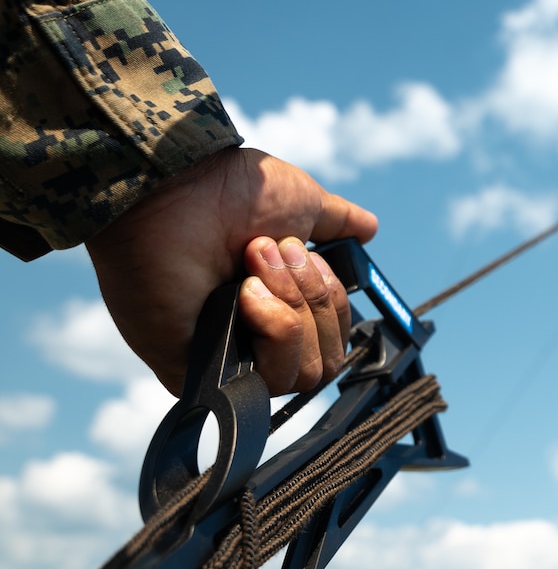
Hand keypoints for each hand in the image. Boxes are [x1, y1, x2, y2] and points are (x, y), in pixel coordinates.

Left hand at [85, 147, 378, 395]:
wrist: (178, 189)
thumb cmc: (230, 192)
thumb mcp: (301, 203)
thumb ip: (335, 221)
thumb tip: (368, 228)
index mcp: (278, 307)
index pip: (333, 342)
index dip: (333, 305)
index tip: (307, 257)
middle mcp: (255, 339)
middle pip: (326, 363)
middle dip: (313, 301)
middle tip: (272, 255)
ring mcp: (229, 359)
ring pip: (305, 374)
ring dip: (292, 311)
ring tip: (252, 268)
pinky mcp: (202, 374)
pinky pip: (270, 379)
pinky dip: (274, 330)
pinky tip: (246, 295)